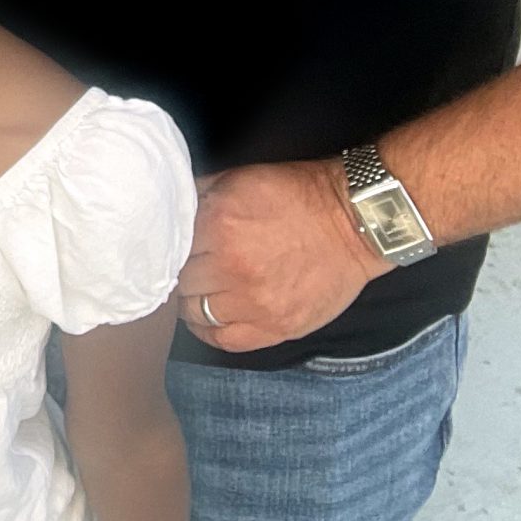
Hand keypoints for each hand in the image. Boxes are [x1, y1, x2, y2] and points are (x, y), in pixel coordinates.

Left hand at [175, 158, 388, 352]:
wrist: (353, 223)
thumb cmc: (297, 195)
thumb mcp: (239, 179)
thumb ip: (197, 193)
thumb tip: (166, 205)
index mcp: (218, 223)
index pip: (170, 246)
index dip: (169, 246)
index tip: (172, 249)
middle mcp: (232, 266)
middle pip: (180, 280)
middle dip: (182, 273)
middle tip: (189, 269)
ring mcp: (254, 302)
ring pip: (195, 312)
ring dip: (192, 302)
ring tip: (198, 293)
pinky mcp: (276, 327)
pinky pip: (224, 341)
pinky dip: (209, 332)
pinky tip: (207, 320)